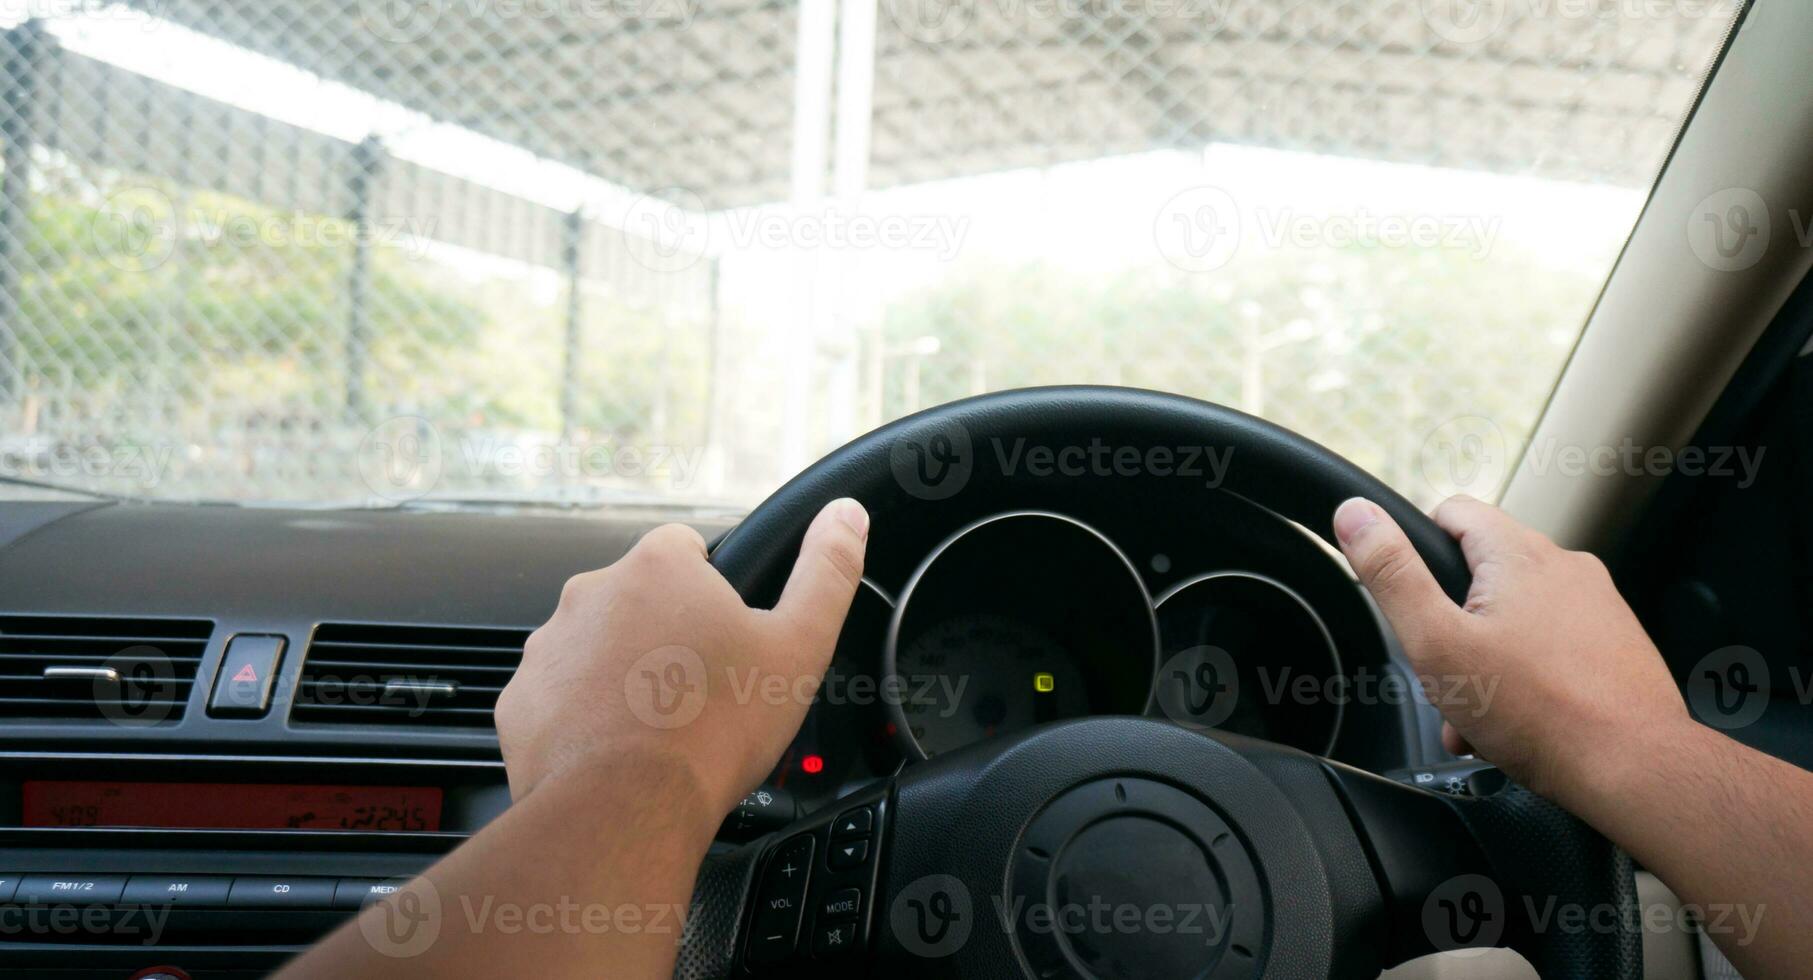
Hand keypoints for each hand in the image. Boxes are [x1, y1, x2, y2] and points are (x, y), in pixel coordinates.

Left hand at [495, 498, 869, 816]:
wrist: (624, 810)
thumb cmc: (711, 731)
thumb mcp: (798, 646)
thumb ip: (826, 571)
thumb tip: (845, 517)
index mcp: (658, 568)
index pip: (687, 547)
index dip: (715, 590)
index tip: (727, 636)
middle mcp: (592, 593)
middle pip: (640, 599)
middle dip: (666, 635)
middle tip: (700, 690)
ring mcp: (548, 647)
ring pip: (597, 647)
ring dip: (623, 674)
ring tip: (659, 726)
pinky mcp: (521, 700)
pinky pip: (560, 696)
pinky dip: (584, 716)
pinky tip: (617, 749)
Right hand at [1331, 495, 1686, 803]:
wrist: (1634, 767)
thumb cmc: (1542, 712)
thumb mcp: (1437, 642)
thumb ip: (1392, 573)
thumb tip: (1357, 514)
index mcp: (1519, 554)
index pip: (1452, 511)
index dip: (1417, 549)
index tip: (1411, 595)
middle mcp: (1566, 567)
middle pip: (1481, 573)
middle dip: (1452, 624)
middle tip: (1445, 675)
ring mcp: (1597, 606)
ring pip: (1515, 616)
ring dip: (1486, 659)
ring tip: (1480, 713)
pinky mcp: (1616, 644)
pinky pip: (1552, 646)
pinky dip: (1526, 677)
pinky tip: (1518, 722)